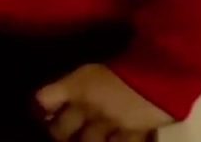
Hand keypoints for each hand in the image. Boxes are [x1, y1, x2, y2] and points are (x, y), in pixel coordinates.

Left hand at [36, 64, 172, 141]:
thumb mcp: (90, 72)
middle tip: (63, 133)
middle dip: (59, 133)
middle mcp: (87, 108)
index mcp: (75, 87)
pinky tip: (111, 141)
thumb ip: (72, 87)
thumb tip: (57, 102)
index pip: (42, 101)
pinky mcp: (132, 134)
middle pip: (60, 131)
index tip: (43, 112)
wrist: (161, 70)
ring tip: (88, 138)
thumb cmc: (123, 66)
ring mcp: (109, 123)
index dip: (39, 109)